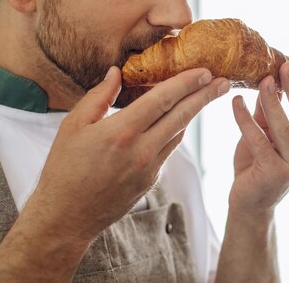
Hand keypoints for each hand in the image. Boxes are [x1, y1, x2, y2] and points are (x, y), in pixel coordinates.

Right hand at [25, 66, 229, 244]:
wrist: (68, 216)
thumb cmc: (64, 168)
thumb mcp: (73, 126)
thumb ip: (99, 96)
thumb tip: (116, 72)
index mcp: (121, 131)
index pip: (163, 99)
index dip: (187, 83)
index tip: (204, 71)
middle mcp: (142, 149)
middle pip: (182, 115)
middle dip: (205, 95)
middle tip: (224, 81)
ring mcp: (150, 167)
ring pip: (179, 132)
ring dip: (195, 113)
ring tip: (207, 95)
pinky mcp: (153, 179)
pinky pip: (170, 149)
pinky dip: (177, 131)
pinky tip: (180, 120)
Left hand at [229, 60, 288, 217]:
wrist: (250, 203)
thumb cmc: (260, 163)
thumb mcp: (268, 131)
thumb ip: (272, 108)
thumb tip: (272, 76)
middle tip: (287, 65)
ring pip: (284, 126)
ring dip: (273, 100)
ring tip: (263, 80)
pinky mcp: (273, 172)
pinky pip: (258, 140)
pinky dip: (245, 119)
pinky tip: (235, 102)